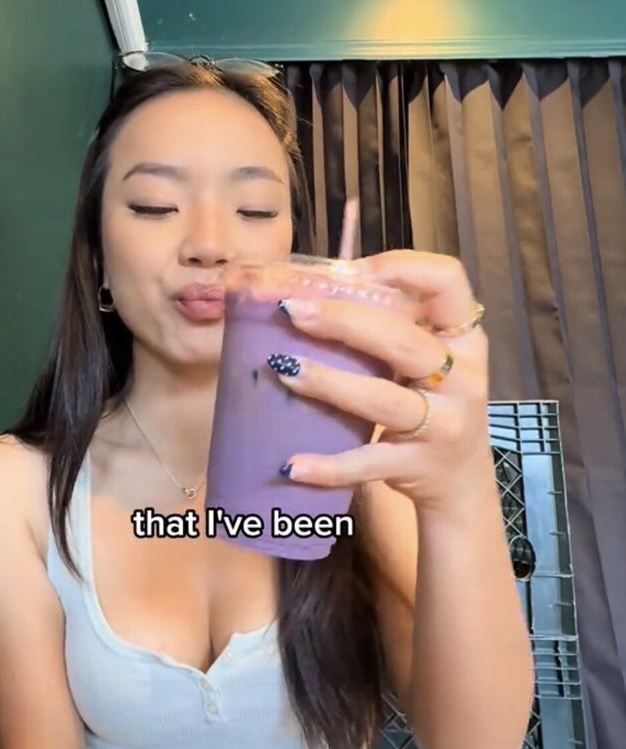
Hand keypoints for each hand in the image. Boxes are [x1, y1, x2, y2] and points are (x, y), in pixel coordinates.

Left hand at [268, 250, 492, 510]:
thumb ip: (393, 327)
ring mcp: (444, 426)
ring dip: (329, 383)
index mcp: (464, 338)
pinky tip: (291, 465)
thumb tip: (313, 290)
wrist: (459, 481)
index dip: (400, 267)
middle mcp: (462, 378)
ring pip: (383, 399)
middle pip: (403, 341)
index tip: (349, 271)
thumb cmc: (431, 404)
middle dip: (343, 321)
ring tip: (283, 368)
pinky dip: (328, 466)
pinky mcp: (417, 466)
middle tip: (292, 312)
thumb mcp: (430, 360)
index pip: (448, 282)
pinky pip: (368, 463)